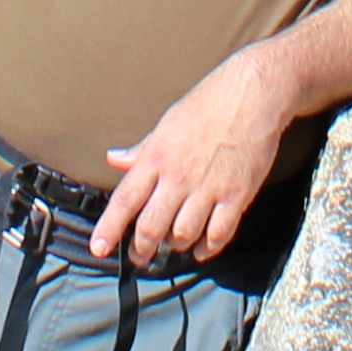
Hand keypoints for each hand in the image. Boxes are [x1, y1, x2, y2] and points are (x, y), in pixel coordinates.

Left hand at [95, 45, 298, 266]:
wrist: (252, 94)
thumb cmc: (209, 103)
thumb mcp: (167, 123)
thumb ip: (142, 149)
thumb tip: (115, 158)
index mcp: (156, 158)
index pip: (125, 200)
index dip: (110, 228)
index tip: (99, 248)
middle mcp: (178, 177)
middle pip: (152, 226)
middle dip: (142, 248)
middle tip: (140, 256)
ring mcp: (208, 188)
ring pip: (183, 235)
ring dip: (175, 247)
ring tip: (172, 246)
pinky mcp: (236, 195)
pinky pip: (219, 233)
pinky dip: (208, 247)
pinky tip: (201, 248)